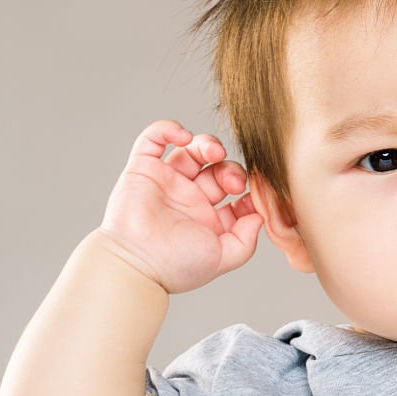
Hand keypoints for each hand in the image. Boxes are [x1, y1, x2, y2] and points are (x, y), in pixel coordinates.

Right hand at [95, 119, 264, 292]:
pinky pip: (153, 139)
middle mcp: (189, 198)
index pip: (236, 194)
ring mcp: (167, 182)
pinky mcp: (142, 169)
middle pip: (218, 169)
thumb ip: (246, 239)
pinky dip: (168, 129)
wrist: (136, 263)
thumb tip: (259, 216)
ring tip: (214, 152)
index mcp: (208, 218)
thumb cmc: (175, 266)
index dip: (249, 190)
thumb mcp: (222, 258)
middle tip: (233, 181)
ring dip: (208, 145)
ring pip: (192, 150)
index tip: (255, 193)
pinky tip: (183, 137)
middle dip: (231, 170)